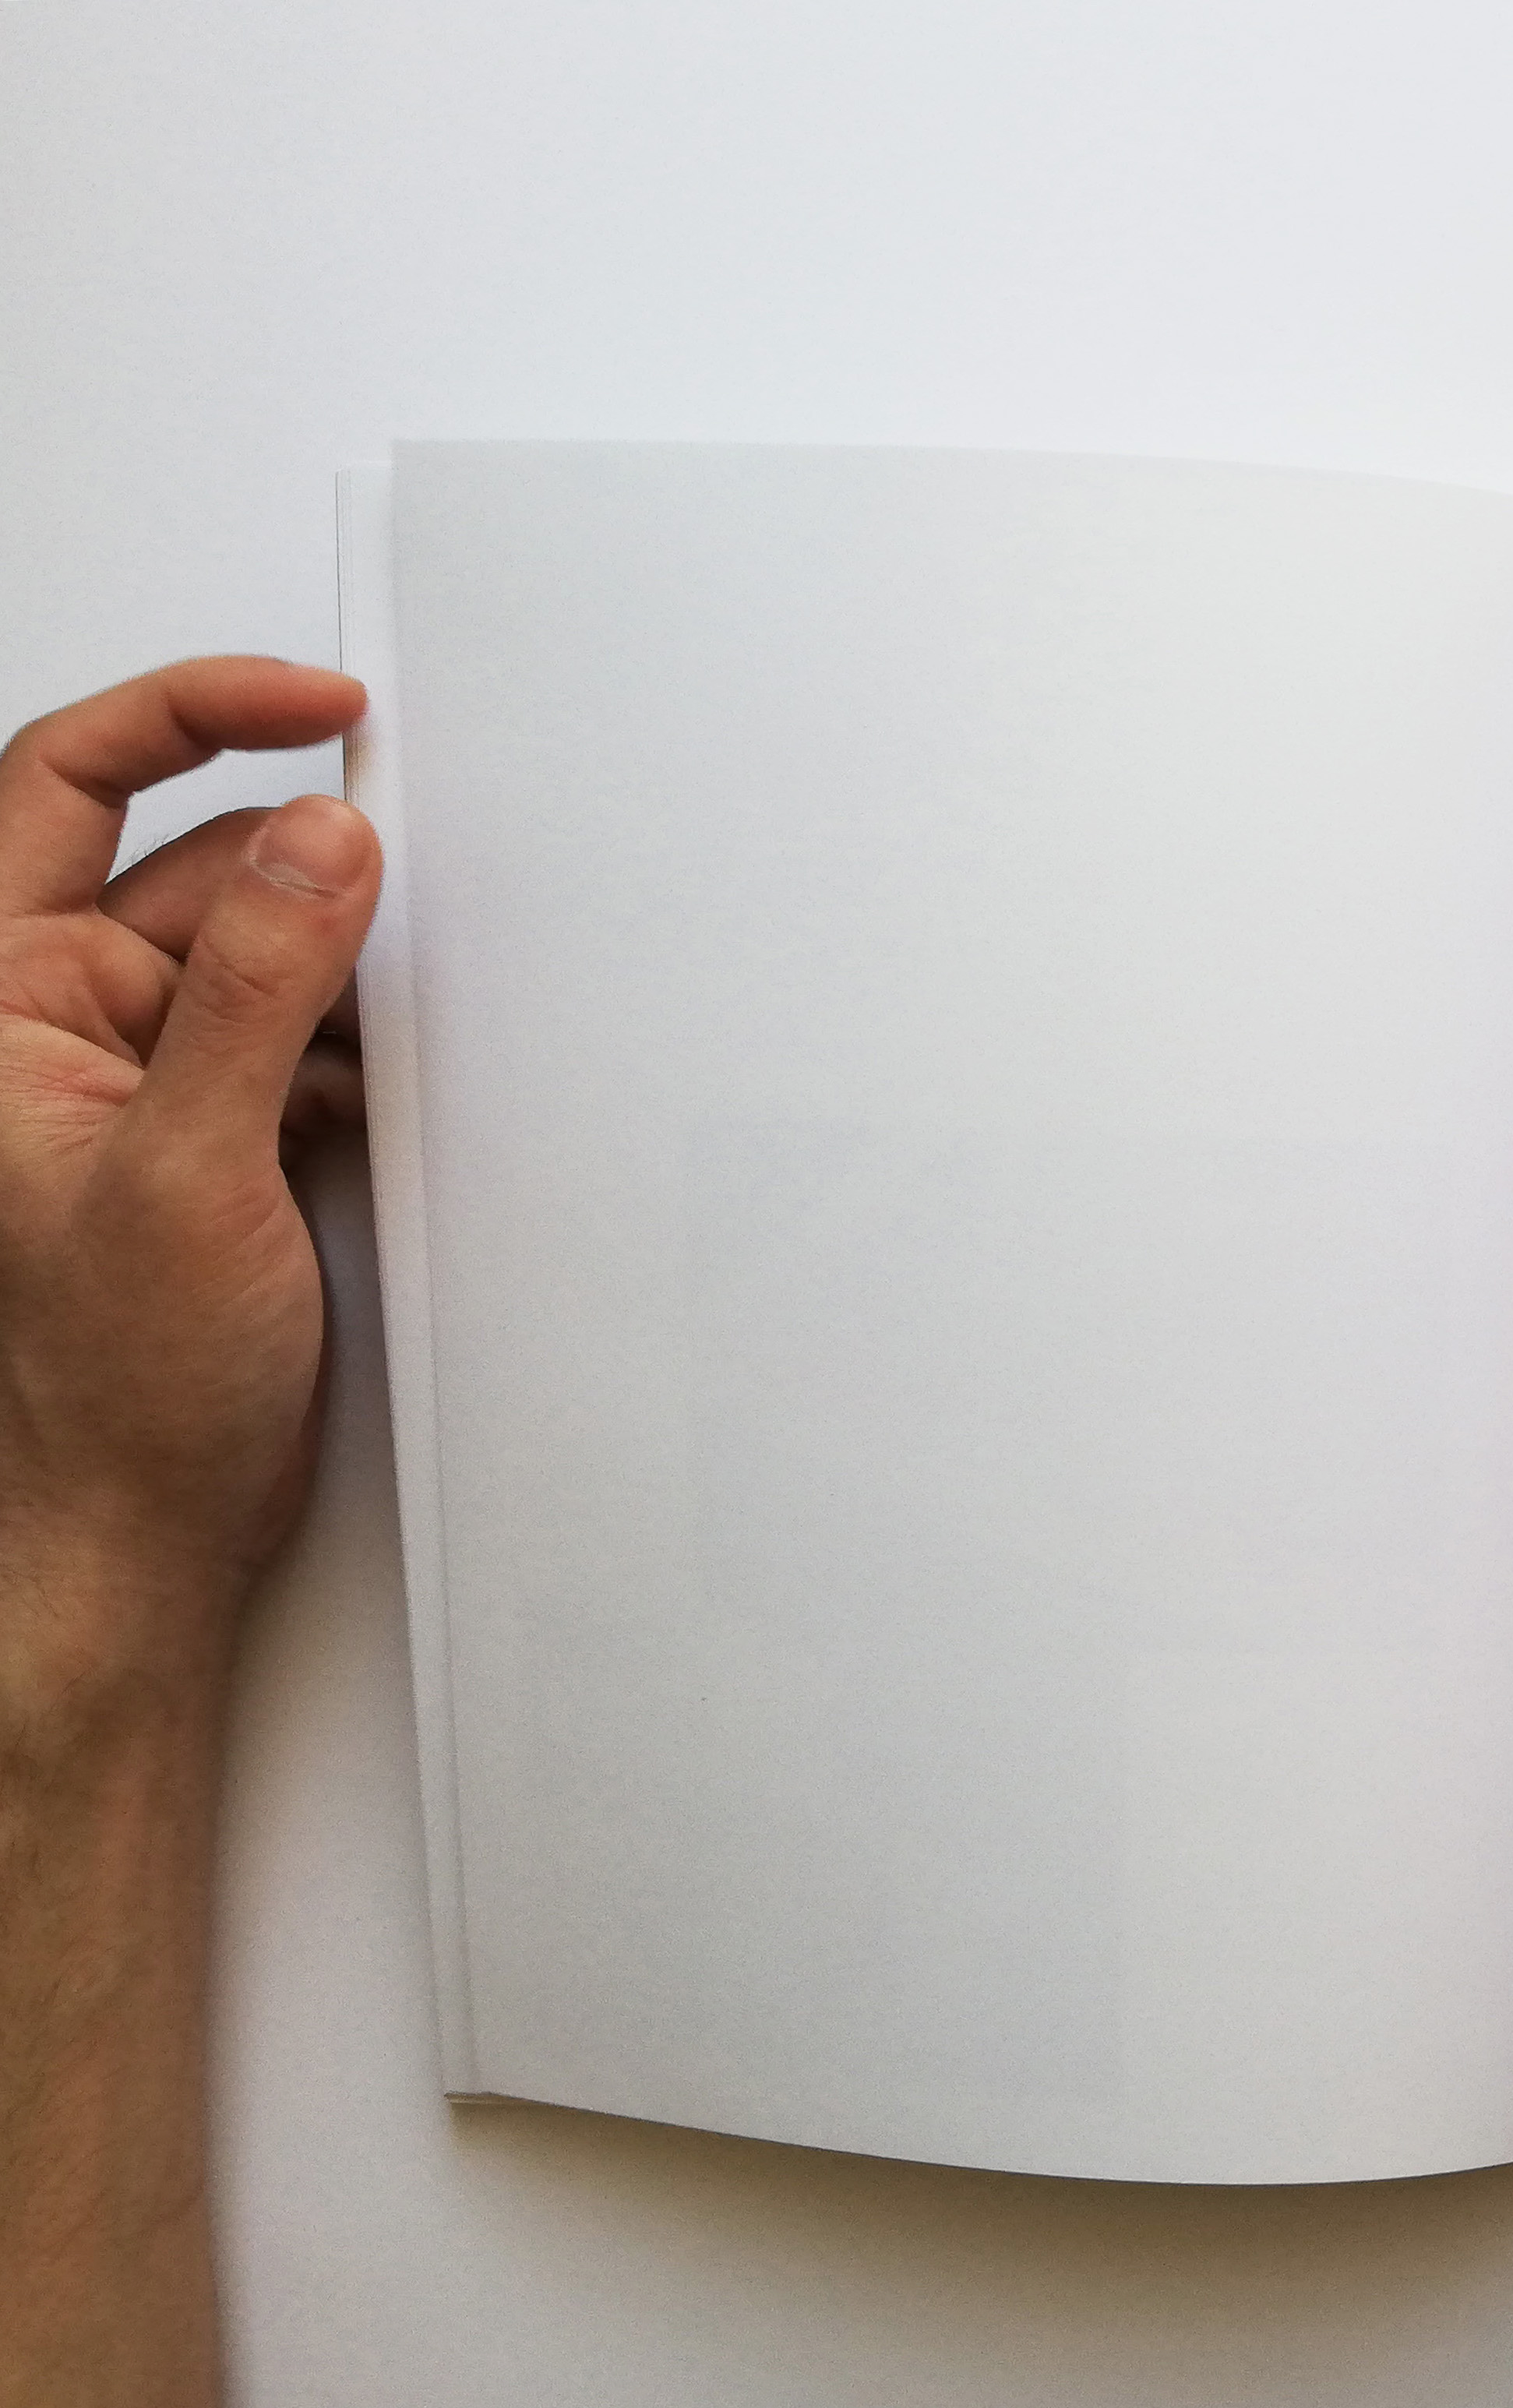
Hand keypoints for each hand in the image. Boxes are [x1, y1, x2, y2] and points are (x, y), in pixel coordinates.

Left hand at [0, 656, 379, 1619]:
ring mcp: (131, 1080)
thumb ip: (255, 991)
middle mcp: (49, 1026)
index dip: (192, 716)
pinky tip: (376, 1103)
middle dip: (301, 871)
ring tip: (384, 1035)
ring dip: (337, 974)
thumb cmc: (107, 1394)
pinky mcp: (206, 1134)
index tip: (320, 706)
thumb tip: (321, 843)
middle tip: (406, 875)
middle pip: (185, 863)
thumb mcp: (188, 1170)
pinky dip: (352, 1051)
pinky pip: (294, 1036)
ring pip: (256, 952)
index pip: (62, 782)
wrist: (134, 1538)